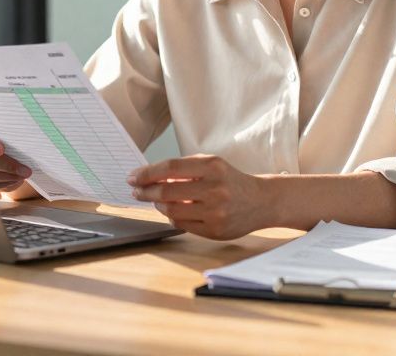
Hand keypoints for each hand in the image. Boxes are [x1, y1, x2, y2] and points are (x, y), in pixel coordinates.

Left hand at [127, 154, 269, 239]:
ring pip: (172, 210)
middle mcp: (215, 189)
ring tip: (155, 199)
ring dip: (158, 205)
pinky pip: (182, 224)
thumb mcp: (212, 165)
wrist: (262, 201)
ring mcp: (216, 212)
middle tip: (136, 191)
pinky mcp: (215, 230)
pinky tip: (171, 211)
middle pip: (167, 191)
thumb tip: (149, 177)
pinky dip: (172, 217)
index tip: (133, 177)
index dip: (147, 173)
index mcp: (213, 167)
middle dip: (146, 191)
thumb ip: (184, 169)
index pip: (170, 168)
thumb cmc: (230, 180)